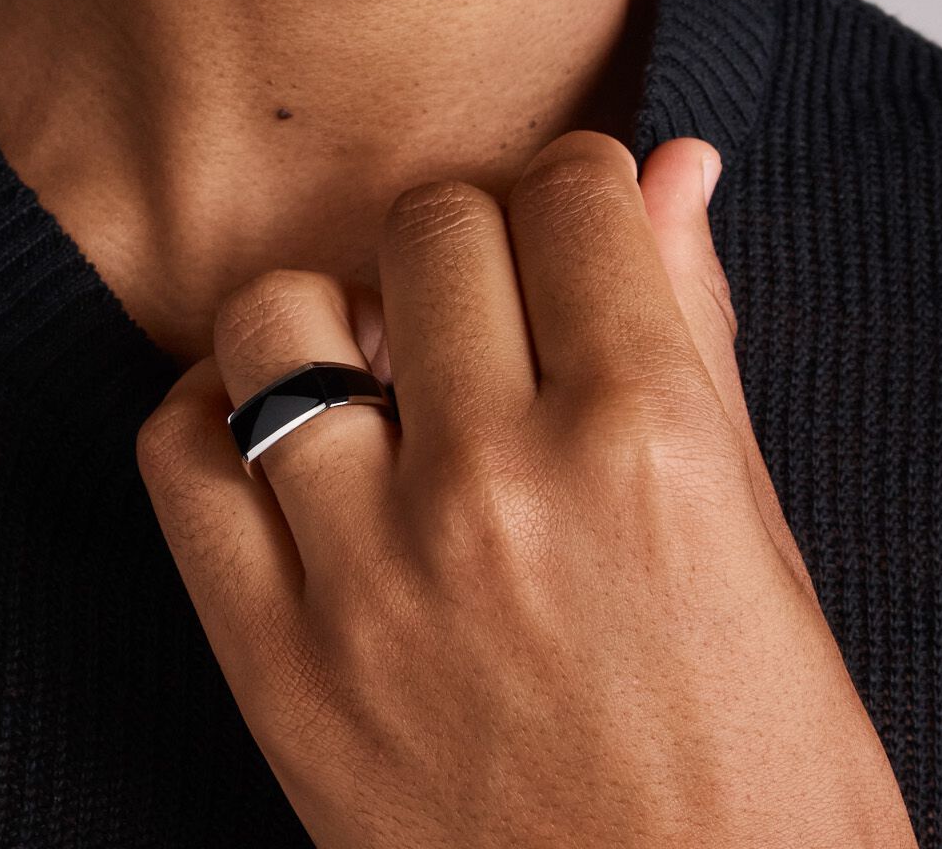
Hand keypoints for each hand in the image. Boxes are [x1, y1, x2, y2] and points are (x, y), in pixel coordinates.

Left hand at [135, 132, 916, 848]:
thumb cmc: (763, 775)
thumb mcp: (760, 538)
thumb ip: (696, 328)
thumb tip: (673, 166)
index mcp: (647, 443)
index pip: (568, 192)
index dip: (579, 184)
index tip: (575, 219)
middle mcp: (497, 490)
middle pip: (428, 228)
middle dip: (470, 242)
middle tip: (493, 307)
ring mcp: (370, 578)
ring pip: (279, 312)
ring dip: (334, 314)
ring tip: (382, 368)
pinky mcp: (276, 669)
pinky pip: (178, 458)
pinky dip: (214, 416)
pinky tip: (282, 441)